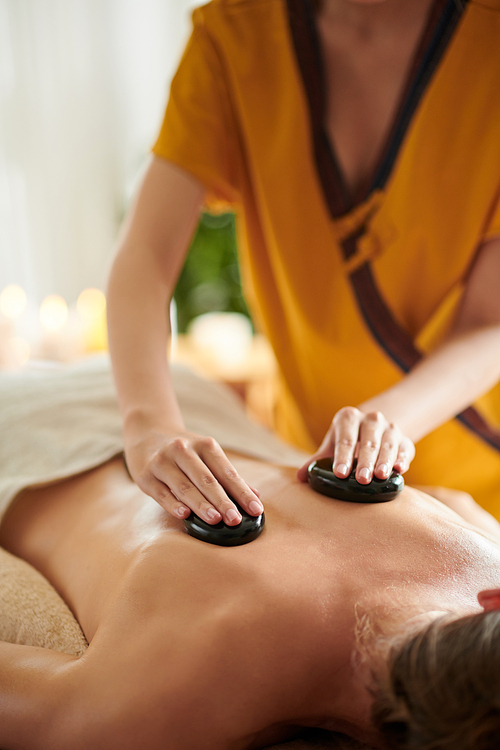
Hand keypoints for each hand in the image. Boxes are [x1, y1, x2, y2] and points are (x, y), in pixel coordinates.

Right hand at [124, 429, 263, 524]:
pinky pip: (161, 492)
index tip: (256, 509)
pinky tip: (184, 515)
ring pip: (184, 487)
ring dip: (201, 504)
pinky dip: (173, 504)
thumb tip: (256, 495)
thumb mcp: (206, 454)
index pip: (227, 471)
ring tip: (215, 520)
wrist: (146, 432)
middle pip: (206, 479)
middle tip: (236, 519)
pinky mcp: (146, 476)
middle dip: (223, 500)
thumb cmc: (184, 450)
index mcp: (204, 445)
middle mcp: (183, 450)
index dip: (242, 491)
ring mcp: (163, 462)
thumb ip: (228, 475)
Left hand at [296, 407, 414, 483]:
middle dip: (365, 461)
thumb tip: (300, 477)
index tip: (340, 473)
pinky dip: (403, 458)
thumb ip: (318, 460)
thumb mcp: (332, 446)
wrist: (373, 429)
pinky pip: (405, 449)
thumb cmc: (346, 440)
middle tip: (361, 479)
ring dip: (385, 460)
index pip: (344, 438)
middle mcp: (371, 419)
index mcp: (348, 417)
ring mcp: (390, 428)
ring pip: (388, 444)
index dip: (342, 456)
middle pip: (368, 441)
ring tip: (380, 476)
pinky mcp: (405, 440)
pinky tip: (400, 470)